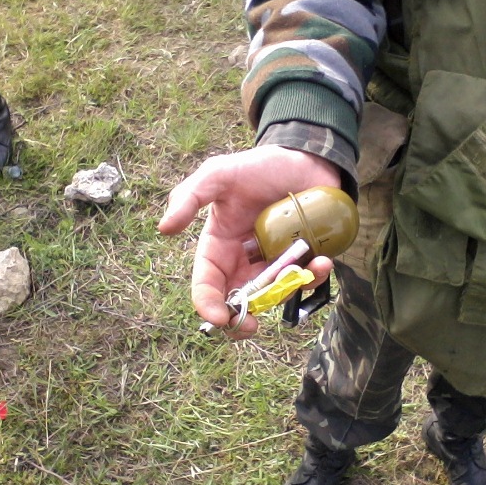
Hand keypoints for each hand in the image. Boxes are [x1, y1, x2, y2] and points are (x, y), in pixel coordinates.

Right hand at [158, 145, 341, 336]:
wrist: (303, 158)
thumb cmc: (257, 167)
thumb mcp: (219, 174)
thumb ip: (189, 196)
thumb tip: (164, 228)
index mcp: (219, 248)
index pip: (207, 285)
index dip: (208, 305)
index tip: (219, 317)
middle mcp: (245, 262)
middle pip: (237, 303)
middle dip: (241, 320)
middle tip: (251, 326)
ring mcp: (275, 264)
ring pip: (274, 296)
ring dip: (285, 294)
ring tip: (302, 273)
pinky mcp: (304, 260)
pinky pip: (308, 280)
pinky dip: (315, 277)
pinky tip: (322, 262)